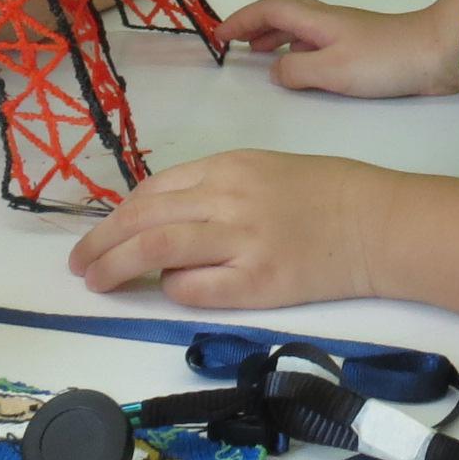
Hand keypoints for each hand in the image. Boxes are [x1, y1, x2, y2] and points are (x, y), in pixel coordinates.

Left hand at [65, 149, 385, 307]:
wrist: (379, 222)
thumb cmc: (328, 192)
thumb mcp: (266, 170)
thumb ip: (216, 189)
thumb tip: (165, 220)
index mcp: (228, 166)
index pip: (154, 191)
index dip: (119, 215)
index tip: (104, 233)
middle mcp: (228, 198)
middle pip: (143, 220)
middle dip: (101, 243)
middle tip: (79, 263)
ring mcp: (241, 241)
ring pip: (157, 251)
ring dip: (117, 267)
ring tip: (96, 282)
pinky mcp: (258, 282)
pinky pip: (195, 289)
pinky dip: (172, 291)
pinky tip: (167, 293)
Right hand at [218, 0, 458, 97]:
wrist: (437, 54)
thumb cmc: (384, 59)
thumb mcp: (331, 70)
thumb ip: (296, 71)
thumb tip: (274, 70)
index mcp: (316, 18)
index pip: (268, 9)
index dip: (241, 20)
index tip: (218, 36)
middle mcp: (328, 19)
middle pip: (282, 12)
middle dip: (254, 25)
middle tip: (234, 45)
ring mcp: (346, 31)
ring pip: (299, 26)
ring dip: (274, 36)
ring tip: (257, 55)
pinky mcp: (361, 46)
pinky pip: (316, 41)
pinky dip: (297, 49)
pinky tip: (300, 67)